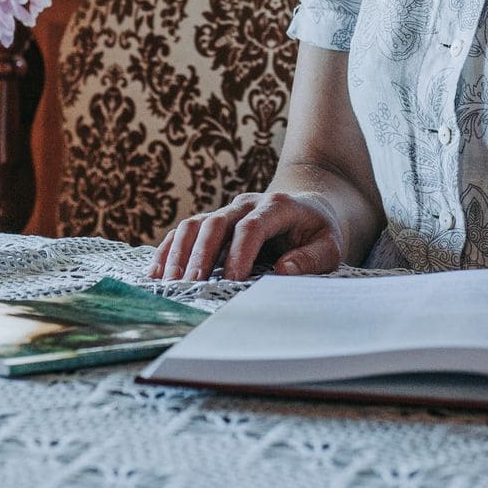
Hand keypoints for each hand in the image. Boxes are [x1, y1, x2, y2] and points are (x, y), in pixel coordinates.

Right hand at [147, 191, 343, 282]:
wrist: (308, 206)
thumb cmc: (318, 231)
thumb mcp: (330, 244)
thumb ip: (311, 258)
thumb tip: (282, 271)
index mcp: (278, 207)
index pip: (252, 227)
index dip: (239, 253)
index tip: (232, 280)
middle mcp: (247, 204)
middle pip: (216, 222)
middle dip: (201, 254)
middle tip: (191, 283)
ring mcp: (228, 210)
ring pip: (195, 223)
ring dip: (179, 252)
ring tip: (167, 281)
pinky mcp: (215, 221)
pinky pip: (186, 230)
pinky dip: (170, 249)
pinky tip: (157, 271)